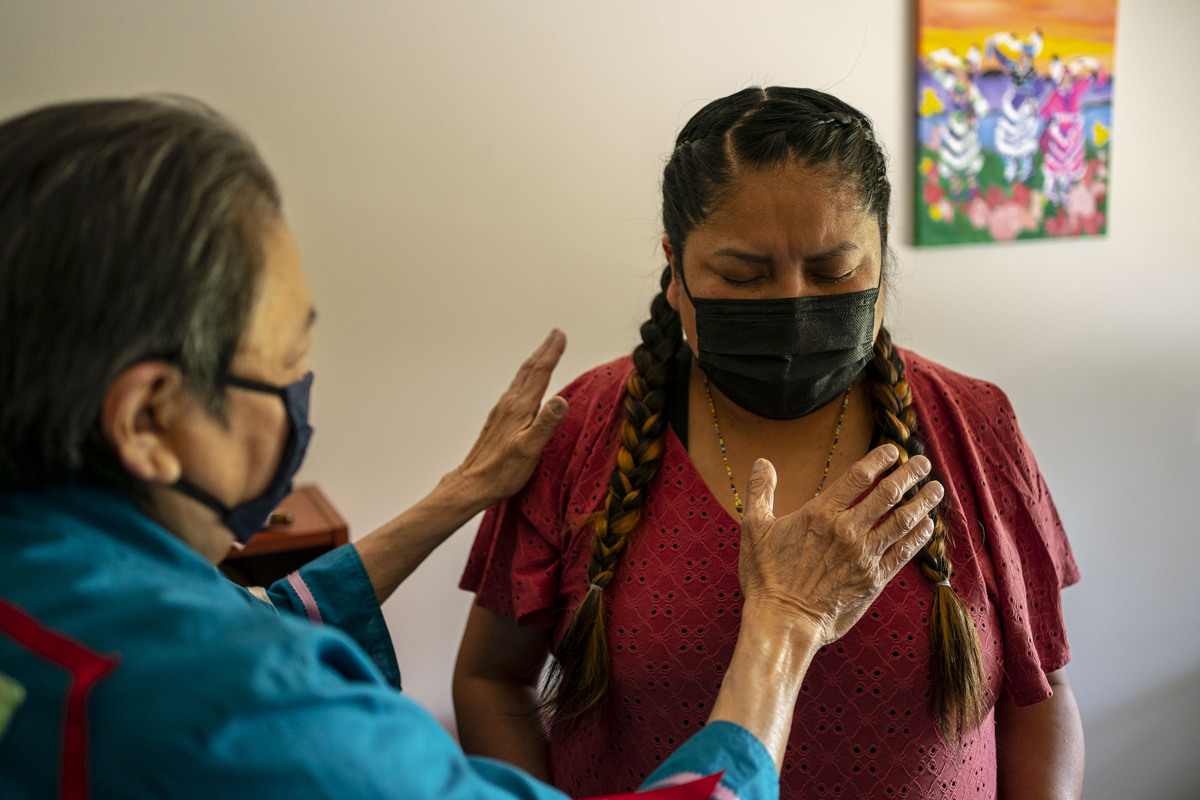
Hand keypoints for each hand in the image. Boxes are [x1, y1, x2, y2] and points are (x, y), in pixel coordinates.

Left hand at [448, 329, 568, 511]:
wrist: (472, 484)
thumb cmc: (502, 472)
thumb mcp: (529, 450)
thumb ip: (545, 424)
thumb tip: (560, 400)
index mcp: (519, 408)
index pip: (539, 374)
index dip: (551, 353)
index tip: (560, 335)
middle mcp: (509, 404)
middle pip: (529, 371)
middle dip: (544, 351)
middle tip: (556, 334)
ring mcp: (502, 412)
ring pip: (521, 379)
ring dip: (535, 363)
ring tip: (544, 353)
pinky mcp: (498, 421)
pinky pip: (516, 390)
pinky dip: (526, 379)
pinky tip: (526, 386)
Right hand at [738, 445, 940, 646]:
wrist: (784, 622)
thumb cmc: (766, 577)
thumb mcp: (755, 529)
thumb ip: (760, 491)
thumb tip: (762, 462)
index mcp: (821, 513)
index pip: (859, 476)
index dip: (880, 459)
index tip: (893, 450)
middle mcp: (848, 530)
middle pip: (888, 494)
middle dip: (910, 474)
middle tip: (923, 462)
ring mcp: (864, 556)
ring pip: (903, 521)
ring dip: (923, 502)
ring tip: (937, 489)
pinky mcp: (874, 579)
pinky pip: (904, 553)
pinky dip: (919, 537)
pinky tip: (928, 527)